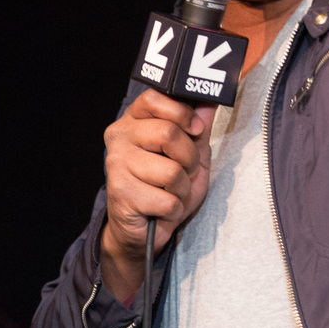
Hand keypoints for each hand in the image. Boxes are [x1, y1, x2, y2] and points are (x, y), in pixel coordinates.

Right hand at [100, 89, 216, 300]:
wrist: (143, 229)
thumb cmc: (166, 186)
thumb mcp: (190, 152)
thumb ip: (198, 125)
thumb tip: (211, 99)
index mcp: (134, 120)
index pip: (154, 98)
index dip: (182, 113)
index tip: (195, 129)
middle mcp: (119, 137)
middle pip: (168, 134)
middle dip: (189, 158)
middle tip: (184, 170)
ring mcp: (117, 165)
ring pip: (171, 171)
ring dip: (182, 187)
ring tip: (170, 191)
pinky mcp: (121, 193)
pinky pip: (167, 200)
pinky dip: (174, 208)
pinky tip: (161, 208)